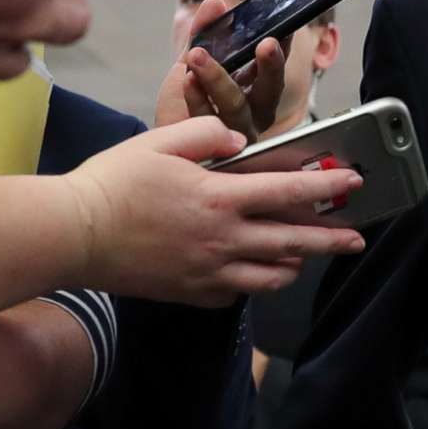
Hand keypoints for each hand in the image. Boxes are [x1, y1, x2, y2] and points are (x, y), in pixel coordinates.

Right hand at [61, 118, 367, 305]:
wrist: (72, 235)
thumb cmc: (112, 183)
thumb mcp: (160, 142)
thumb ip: (206, 134)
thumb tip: (238, 142)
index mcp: (219, 198)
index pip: (288, 191)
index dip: (326, 187)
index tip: (353, 183)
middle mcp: (223, 240)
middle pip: (293, 242)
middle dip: (331, 239)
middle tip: (356, 239)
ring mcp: (208, 273)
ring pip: (271, 276)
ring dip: (294, 263)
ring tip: (304, 256)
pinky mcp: (191, 293)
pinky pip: (236, 294)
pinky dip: (252, 283)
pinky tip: (253, 272)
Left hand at [153, 0, 284, 142]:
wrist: (160, 143)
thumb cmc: (184, 100)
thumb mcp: (193, 59)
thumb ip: (204, 32)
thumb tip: (215, 1)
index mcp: (257, 89)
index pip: (275, 64)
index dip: (282, 46)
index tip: (282, 28)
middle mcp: (255, 113)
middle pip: (270, 89)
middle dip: (270, 66)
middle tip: (266, 44)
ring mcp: (236, 134)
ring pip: (236, 107)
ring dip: (218, 78)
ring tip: (198, 55)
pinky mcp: (213, 149)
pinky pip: (206, 121)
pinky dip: (196, 97)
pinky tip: (186, 79)